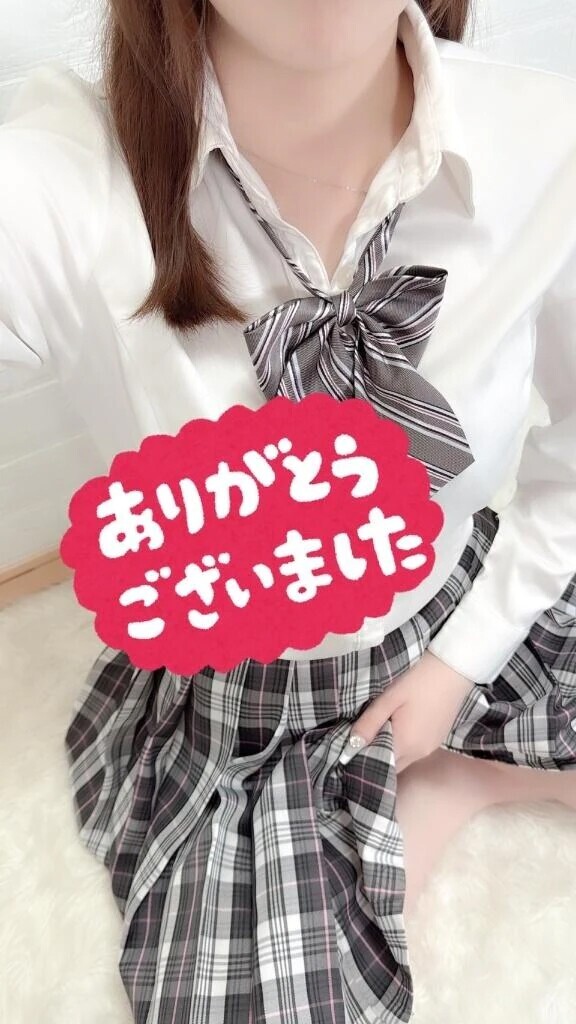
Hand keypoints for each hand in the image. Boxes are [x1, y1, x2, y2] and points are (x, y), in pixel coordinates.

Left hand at [339, 651, 473, 772]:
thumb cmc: (419, 681)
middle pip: (391, 767)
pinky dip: (401, 746)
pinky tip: (396, 728)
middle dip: (375, 757)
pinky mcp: (436, 740)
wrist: (453, 669)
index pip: (378, 765)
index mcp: (405, 744)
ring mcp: (430, 748)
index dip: (363, 760)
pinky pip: (414, 751)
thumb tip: (350, 746)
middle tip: (359, 741)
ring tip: (375, 732)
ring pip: (402, 760)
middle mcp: (419, 753)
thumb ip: (369, 723)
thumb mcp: (389, 698)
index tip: (349, 750)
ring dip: (389, 751)